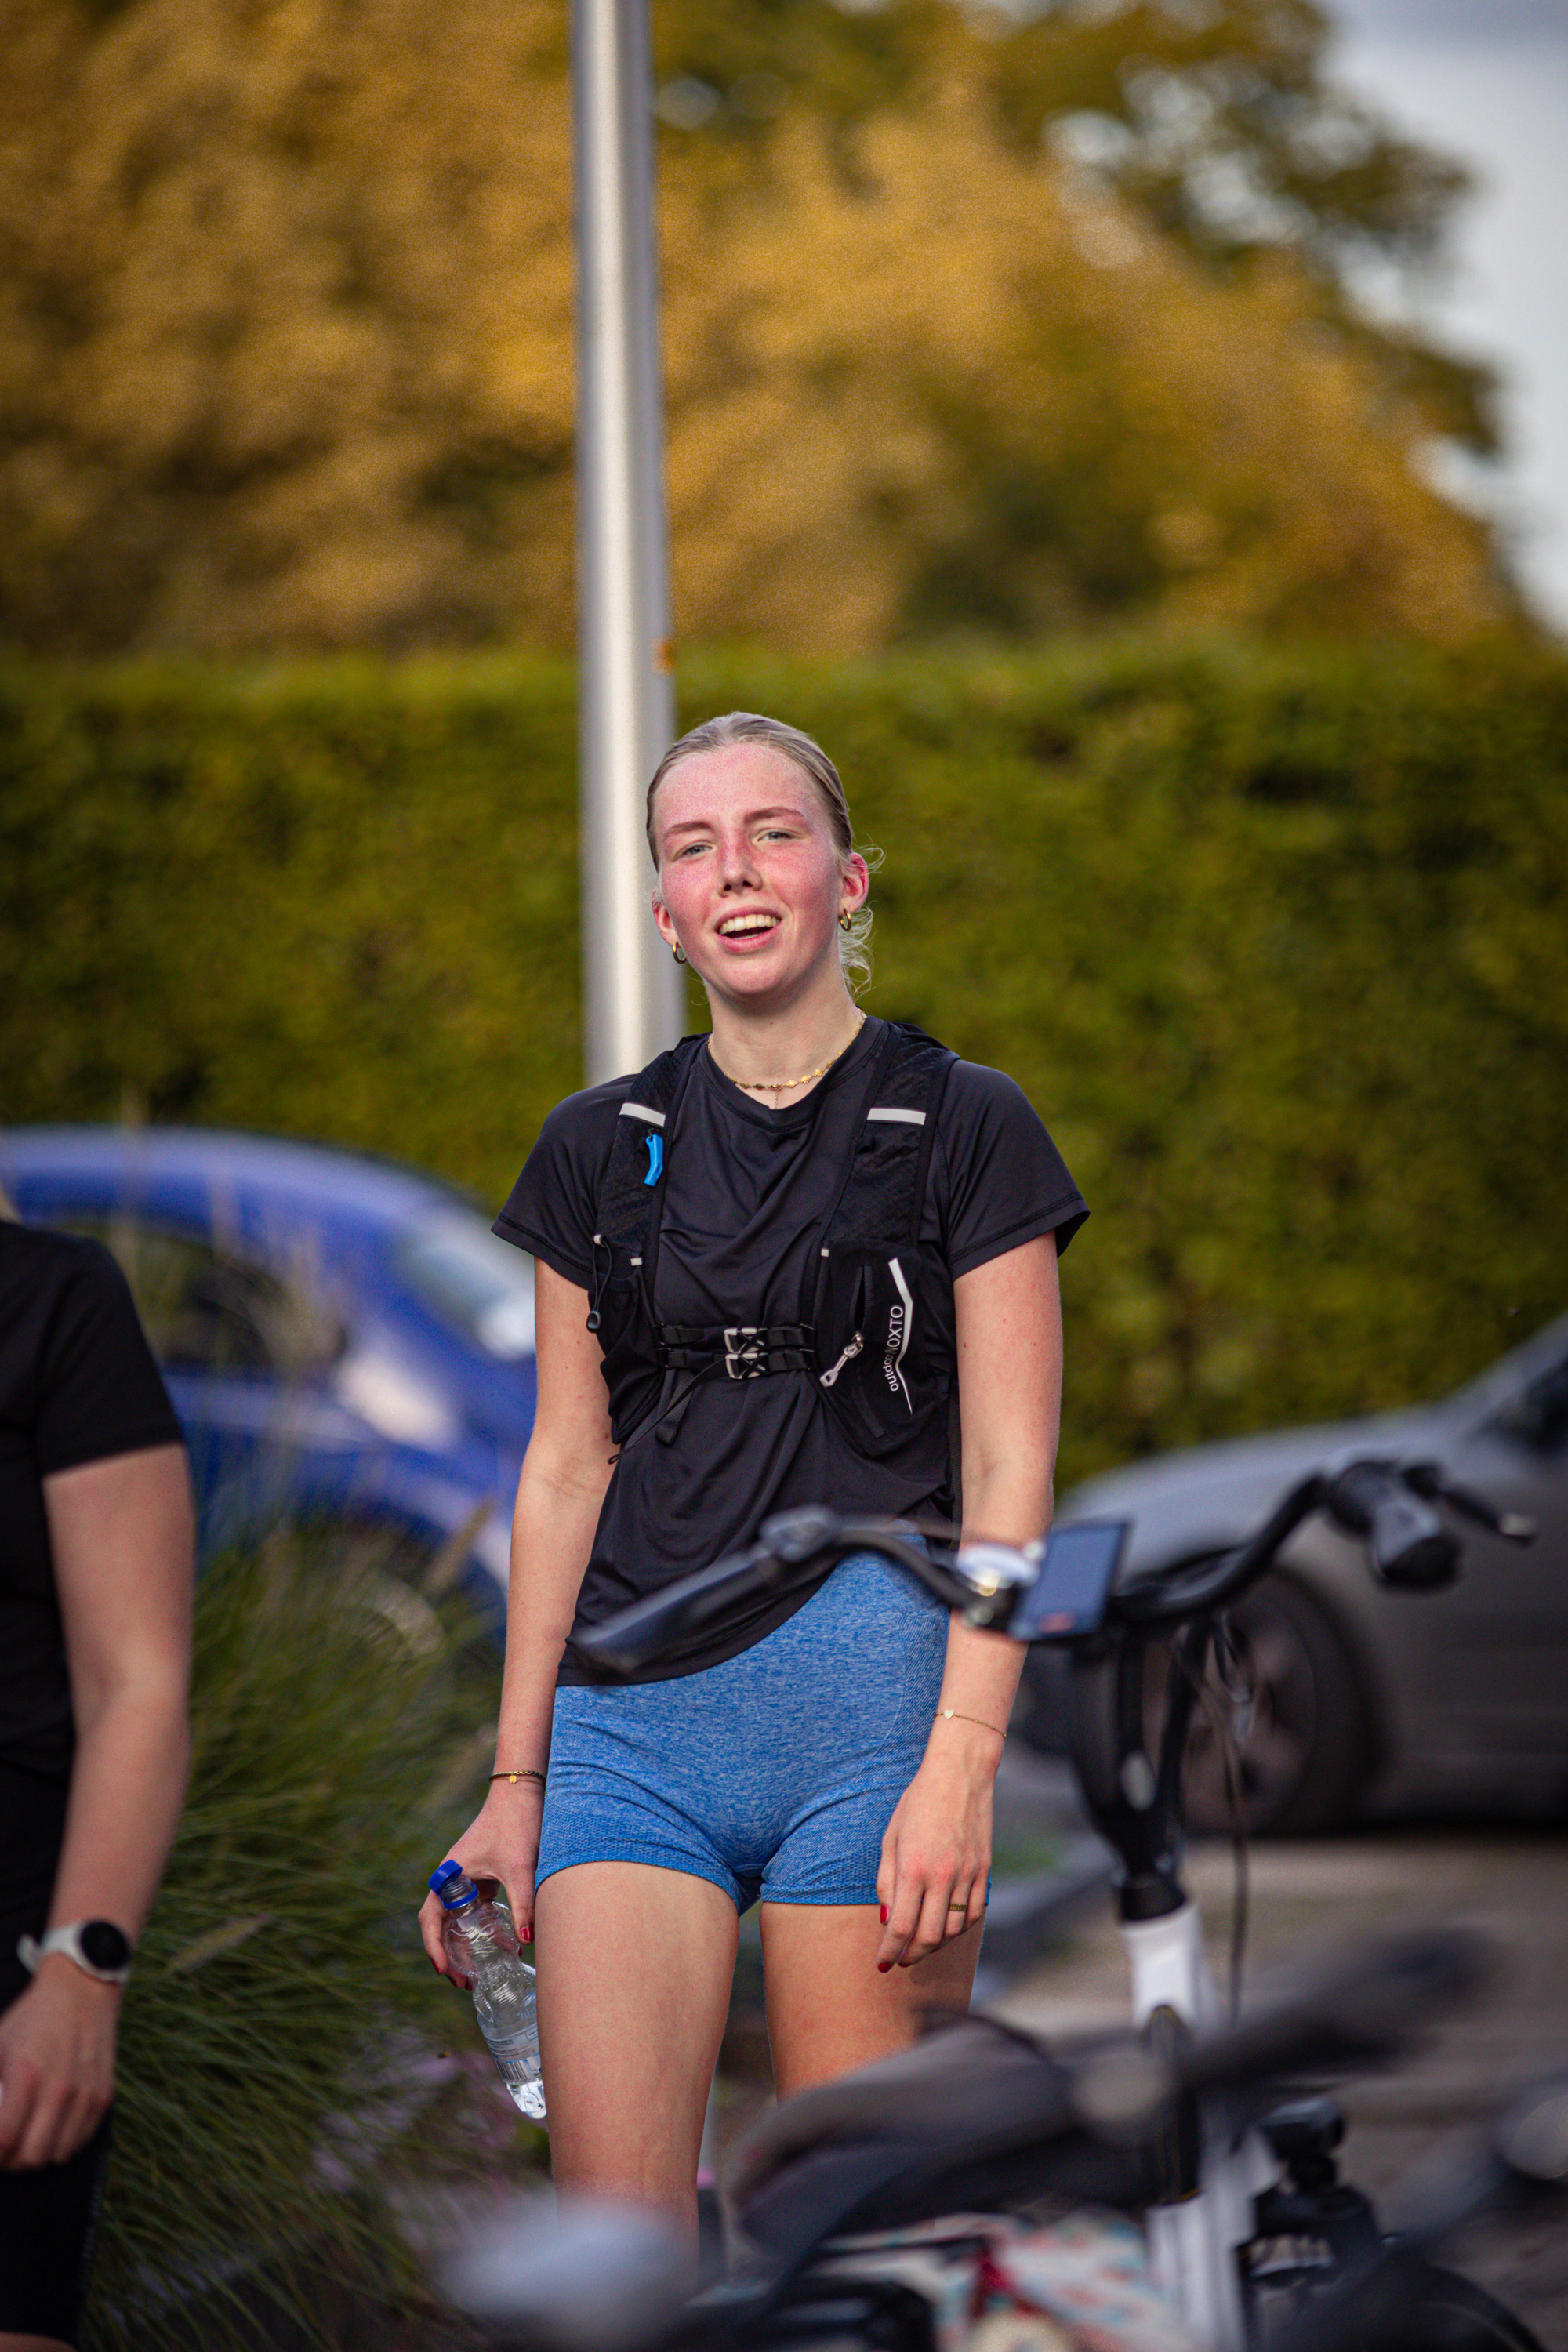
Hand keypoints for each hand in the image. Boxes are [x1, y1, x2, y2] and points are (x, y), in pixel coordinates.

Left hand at [0, 1957, 118, 2167]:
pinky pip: (80, 2141)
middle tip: (4, 2149)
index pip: (4, 2140)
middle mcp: (59, 2089)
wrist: (82, 1988)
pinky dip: (62, 2144)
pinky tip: (51, 2130)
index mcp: (27, 2076)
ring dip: (38, 2155)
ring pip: (57, 2155)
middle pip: (30, 2157)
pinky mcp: (103, 2095)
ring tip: (27, 2142)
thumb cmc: (33, 2017)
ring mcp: (85, 2094)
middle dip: (10, 2160)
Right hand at [418, 1780, 545, 1982]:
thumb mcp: (520, 1868)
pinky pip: (478, 1909)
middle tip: (466, 1984)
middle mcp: (454, 1877)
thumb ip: (523, 1904)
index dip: (434, 1948)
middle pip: (443, 1925)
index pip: (431, 1919)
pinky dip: (484, 1928)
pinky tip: (505, 1944)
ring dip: (467, 1945)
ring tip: (480, 1973)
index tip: (445, 1972)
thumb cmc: (516, 1825)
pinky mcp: (485, 1875)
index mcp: (450, 1875)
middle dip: (451, 1955)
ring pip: (461, 1919)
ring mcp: (469, 1876)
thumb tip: (527, 1942)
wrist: (524, 1793)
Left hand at [875, 1726, 995, 1970]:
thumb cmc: (918, 1803)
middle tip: (901, 1960)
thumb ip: (886, 1882)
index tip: (883, 1963)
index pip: (901, 1926)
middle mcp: (943, 1876)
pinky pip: (973, 1914)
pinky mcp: (984, 1871)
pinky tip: (946, 1927)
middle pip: (929, 1937)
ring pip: (954, 1930)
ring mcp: (967, 1875)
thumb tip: (886, 1920)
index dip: (891, 1951)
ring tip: (920, 1944)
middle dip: (912, 1955)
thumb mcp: (891, 1838)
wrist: (959, 1775)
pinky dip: (959, 1928)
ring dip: (935, 1944)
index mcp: (914, 1867)